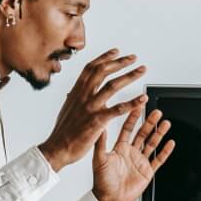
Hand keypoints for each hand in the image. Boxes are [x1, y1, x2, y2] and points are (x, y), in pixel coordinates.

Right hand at [39, 49, 147, 171]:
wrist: (57, 149)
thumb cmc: (63, 132)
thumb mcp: (67, 109)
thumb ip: (74, 99)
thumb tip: (74, 92)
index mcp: (76, 92)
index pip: (91, 68)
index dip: (104, 58)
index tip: (116, 51)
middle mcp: (83, 96)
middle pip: (103, 71)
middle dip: (120, 62)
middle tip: (133, 58)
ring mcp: (91, 107)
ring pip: (113, 85)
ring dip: (130, 75)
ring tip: (142, 70)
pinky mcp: (98, 120)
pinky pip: (118, 109)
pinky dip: (133, 103)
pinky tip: (143, 99)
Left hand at [92, 107, 175, 200]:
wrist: (109, 199)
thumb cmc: (102, 181)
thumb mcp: (99, 159)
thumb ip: (101, 143)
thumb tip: (100, 126)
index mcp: (120, 148)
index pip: (128, 128)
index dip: (133, 117)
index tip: (138, 106)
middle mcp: (131, 152)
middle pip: (143, 133)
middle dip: (150, 122)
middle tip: (157, 112)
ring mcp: (140, 161)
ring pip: (152, 143)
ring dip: (159, 133)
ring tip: (166, 123)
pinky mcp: (147, 171)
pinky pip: (159, 159)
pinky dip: (165, 151)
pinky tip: (170, 143)